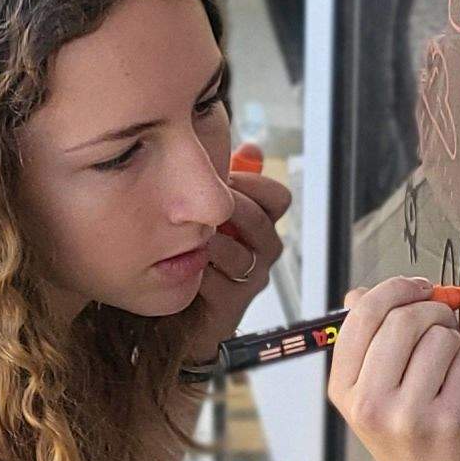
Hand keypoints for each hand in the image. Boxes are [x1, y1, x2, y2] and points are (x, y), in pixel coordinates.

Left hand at [175, 163, 291, 358]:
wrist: (183, 312)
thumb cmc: (195, 254)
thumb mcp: (207, 210)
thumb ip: (226, 179)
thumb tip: (252, 148)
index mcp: (261, 224)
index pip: (278, 198)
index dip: (255, 184)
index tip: (226, 178)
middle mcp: (263, 251)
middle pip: (261, 221)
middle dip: (228, 209)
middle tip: (201, 203)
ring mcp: (251, 278)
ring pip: (241, 253)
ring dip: (212, 241)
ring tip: (191, 236)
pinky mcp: (234, 304)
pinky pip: (220, 281)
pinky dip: (198, 269)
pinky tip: (181, 263)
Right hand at [323, 277, 459, 460]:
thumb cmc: (402, 437)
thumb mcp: (366, 392)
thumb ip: (365, 340)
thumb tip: (362, 293)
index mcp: (344, 389)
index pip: (363, 316)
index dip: (395, 289)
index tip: (417, 286)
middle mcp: (372, 403)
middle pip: (405, 319)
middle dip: (431, 310)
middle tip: (440, 321)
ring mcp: (412, 414)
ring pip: (442, 336)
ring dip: (453, 337)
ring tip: (447, 362)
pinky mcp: (452, 419)